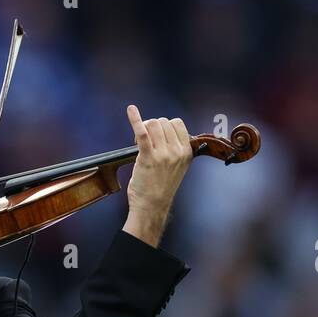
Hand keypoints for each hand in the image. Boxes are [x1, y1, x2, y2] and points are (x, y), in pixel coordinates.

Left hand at [122, 105, 192, 246]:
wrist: (152, 206)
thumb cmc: (161, 187)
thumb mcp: (178, 166)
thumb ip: (175, 148)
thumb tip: (163, 129)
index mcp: (186, 152)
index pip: (177, 123)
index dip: (164, 126)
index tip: (156, 137)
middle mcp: (177, 151)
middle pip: (162, 122)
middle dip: (151, 127)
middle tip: (145, 142)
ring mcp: (163, 154)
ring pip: (153, 123)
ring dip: (143, 128)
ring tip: (138, 142)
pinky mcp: (147, 158)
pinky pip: (142, 132)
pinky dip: (134, 119)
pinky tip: (130, 110)